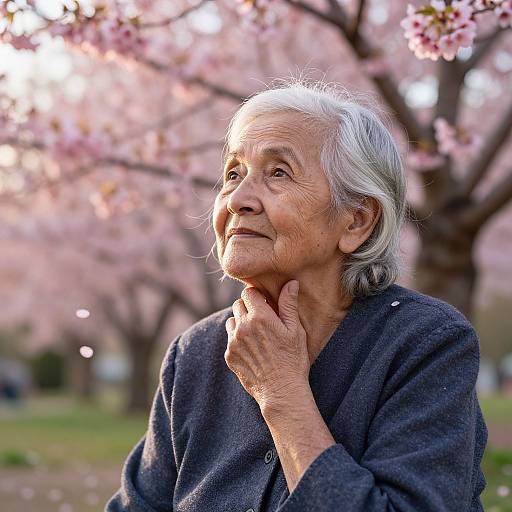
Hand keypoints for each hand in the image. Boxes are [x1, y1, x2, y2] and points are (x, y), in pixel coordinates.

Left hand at [224, 280, 310, 411]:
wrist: (282, 391)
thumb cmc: (293, 360)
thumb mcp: (296, 330)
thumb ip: (289, 304)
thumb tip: (291, 282)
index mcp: (260, 317)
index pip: (249, 292)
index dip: (258, 296)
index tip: (266, 304)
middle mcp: (243, 326)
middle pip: (238, 304)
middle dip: (249, 308)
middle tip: (263, 319)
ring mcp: (233, 342)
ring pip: (232, 321)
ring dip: (241, 323)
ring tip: (257, 335)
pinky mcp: (229, 355)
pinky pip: (230, 339)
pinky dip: (238, 340)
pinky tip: (253, 349)